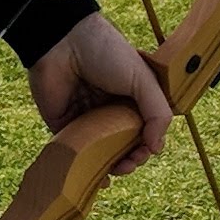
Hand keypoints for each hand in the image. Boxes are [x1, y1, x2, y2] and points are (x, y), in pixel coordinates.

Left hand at [27, 13, 171, 173]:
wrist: (63, 40)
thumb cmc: (105, 52)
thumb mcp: (142, 79)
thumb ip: (157, 112)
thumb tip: (157, 148)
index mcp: (130, 98)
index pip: (143, 131)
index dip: (147, 146)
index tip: (146, 151)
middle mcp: (109, 109)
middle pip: (123, 145)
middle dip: (130, 160)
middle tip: (128, 164)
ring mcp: (85, 117)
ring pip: (100, 152)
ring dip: (110, 167)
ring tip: (115, 170)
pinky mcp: (62, 123)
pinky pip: (74, 150)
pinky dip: (84, 167)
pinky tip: (97, 179)